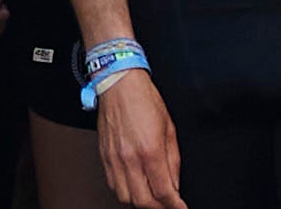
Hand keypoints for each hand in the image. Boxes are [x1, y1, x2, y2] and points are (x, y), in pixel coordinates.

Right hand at [97, 69, 183, 208]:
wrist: (119, 84)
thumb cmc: (145, 100)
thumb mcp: (170, 129)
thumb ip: (173, 160)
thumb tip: (175, 183)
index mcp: (150, 150)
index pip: (164, 191)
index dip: (175, 206)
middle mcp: (130, 159)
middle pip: (144, 201)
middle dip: (159, 208)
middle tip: (169, 205)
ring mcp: (115, 160)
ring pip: (126, 198)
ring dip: (141, 201)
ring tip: (152, 196)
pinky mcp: (105, 158)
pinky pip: (113, 186)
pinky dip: (126, 192)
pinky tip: (135, 186)